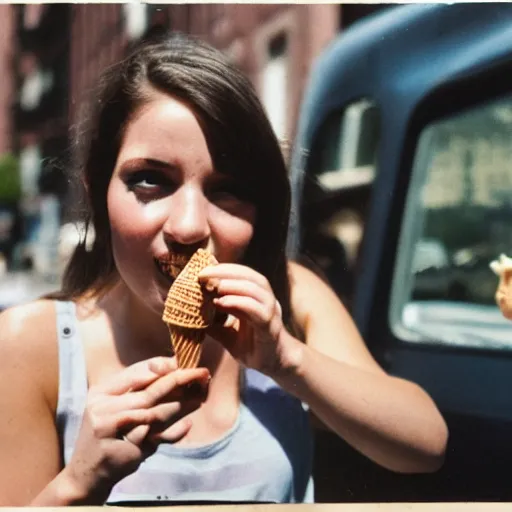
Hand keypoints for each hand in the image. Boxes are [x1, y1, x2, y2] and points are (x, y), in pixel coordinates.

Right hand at [63, 357, 208, 502]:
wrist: (87, 472)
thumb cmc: (107, 431)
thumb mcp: (113, 404)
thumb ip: (136, 387)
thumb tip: (170, 366)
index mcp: (102, 391)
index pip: (136, 372)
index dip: (162, 366)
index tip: (183, 362)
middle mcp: (105, 408)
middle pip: (150, 391)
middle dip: (180, 380)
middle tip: (202, 374)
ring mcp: (116, 431)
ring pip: (157, 413)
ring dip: (182, 405)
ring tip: (200, 398)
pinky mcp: (127, 450)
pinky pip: (157, 437)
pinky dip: (174, 431)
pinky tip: (187, 424)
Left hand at [199, 263, 298, 376]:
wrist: (275, 366)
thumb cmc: (252, 347)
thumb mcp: (227, 333)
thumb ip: (214, 322)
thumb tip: (192, 313)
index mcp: (257, 298)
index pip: (243, 274)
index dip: (224, 269)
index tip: (202, 270)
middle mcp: (266, 300)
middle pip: (250, 276)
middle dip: (226, 271)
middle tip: (203, 274)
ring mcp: (270, 312)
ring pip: (256, 289)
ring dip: (232, 284)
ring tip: (213, 285)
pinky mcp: (270, 326)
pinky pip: (256, 310)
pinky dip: (238, 303)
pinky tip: (221, 303)